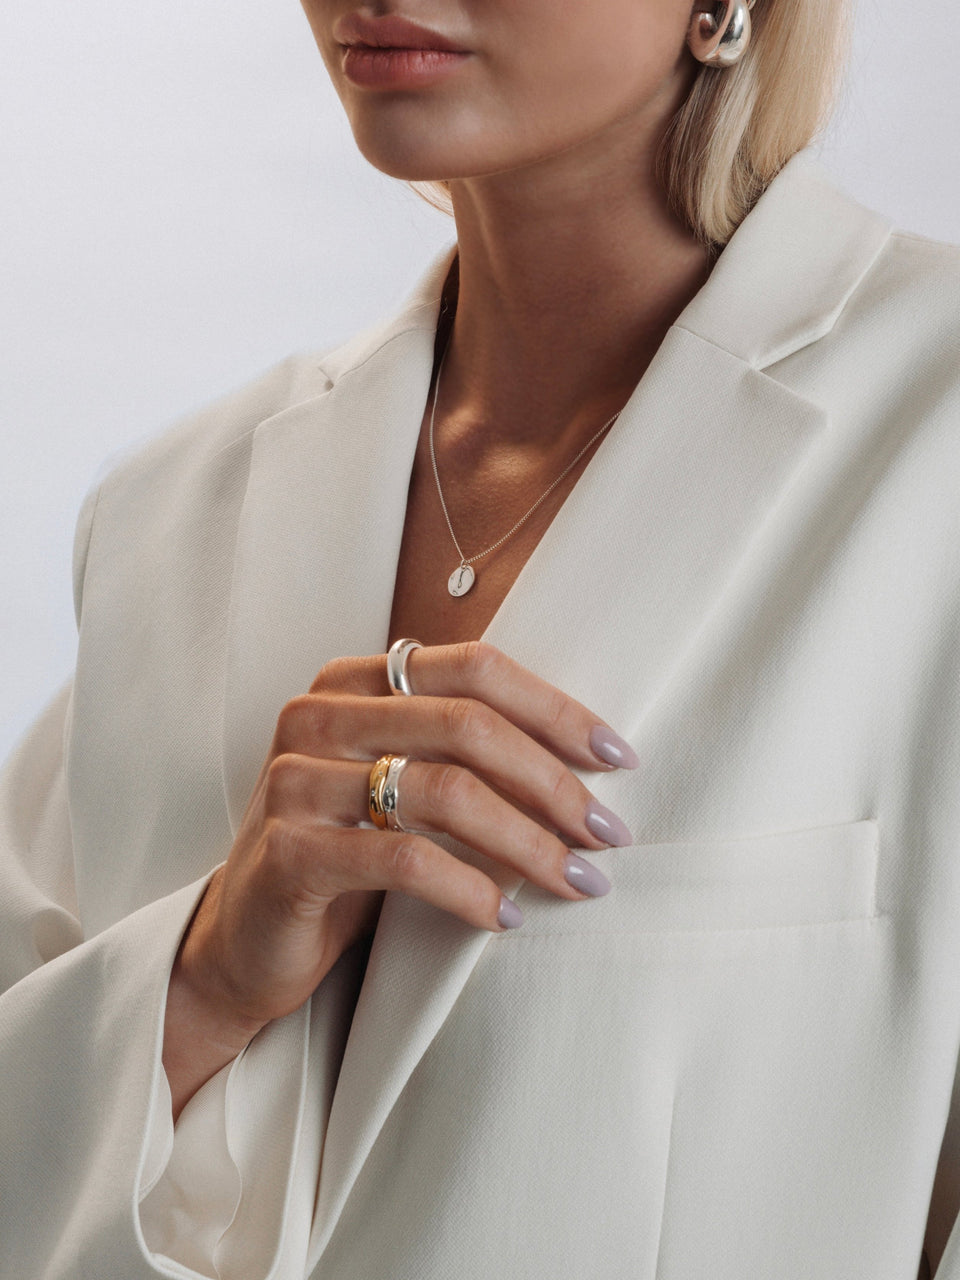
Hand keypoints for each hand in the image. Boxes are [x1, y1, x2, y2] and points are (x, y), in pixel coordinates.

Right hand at [164, 641, 636, 1113]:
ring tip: (578, 880)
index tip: (618, 759)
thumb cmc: (347, 853)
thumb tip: (588, 759)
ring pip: (444, 790)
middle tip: (608, 834)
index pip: (474, 668)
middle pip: (467, 725)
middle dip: (553, 781)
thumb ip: (461, 749)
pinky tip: (507, 916)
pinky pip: (406, 860)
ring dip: (529, 841)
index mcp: (352, 680)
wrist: (248, 939)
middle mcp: (317, 714)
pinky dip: (472, 888)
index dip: (556, 709)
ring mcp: (295, 780)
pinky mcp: (290, 851)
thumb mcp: (400, 782)